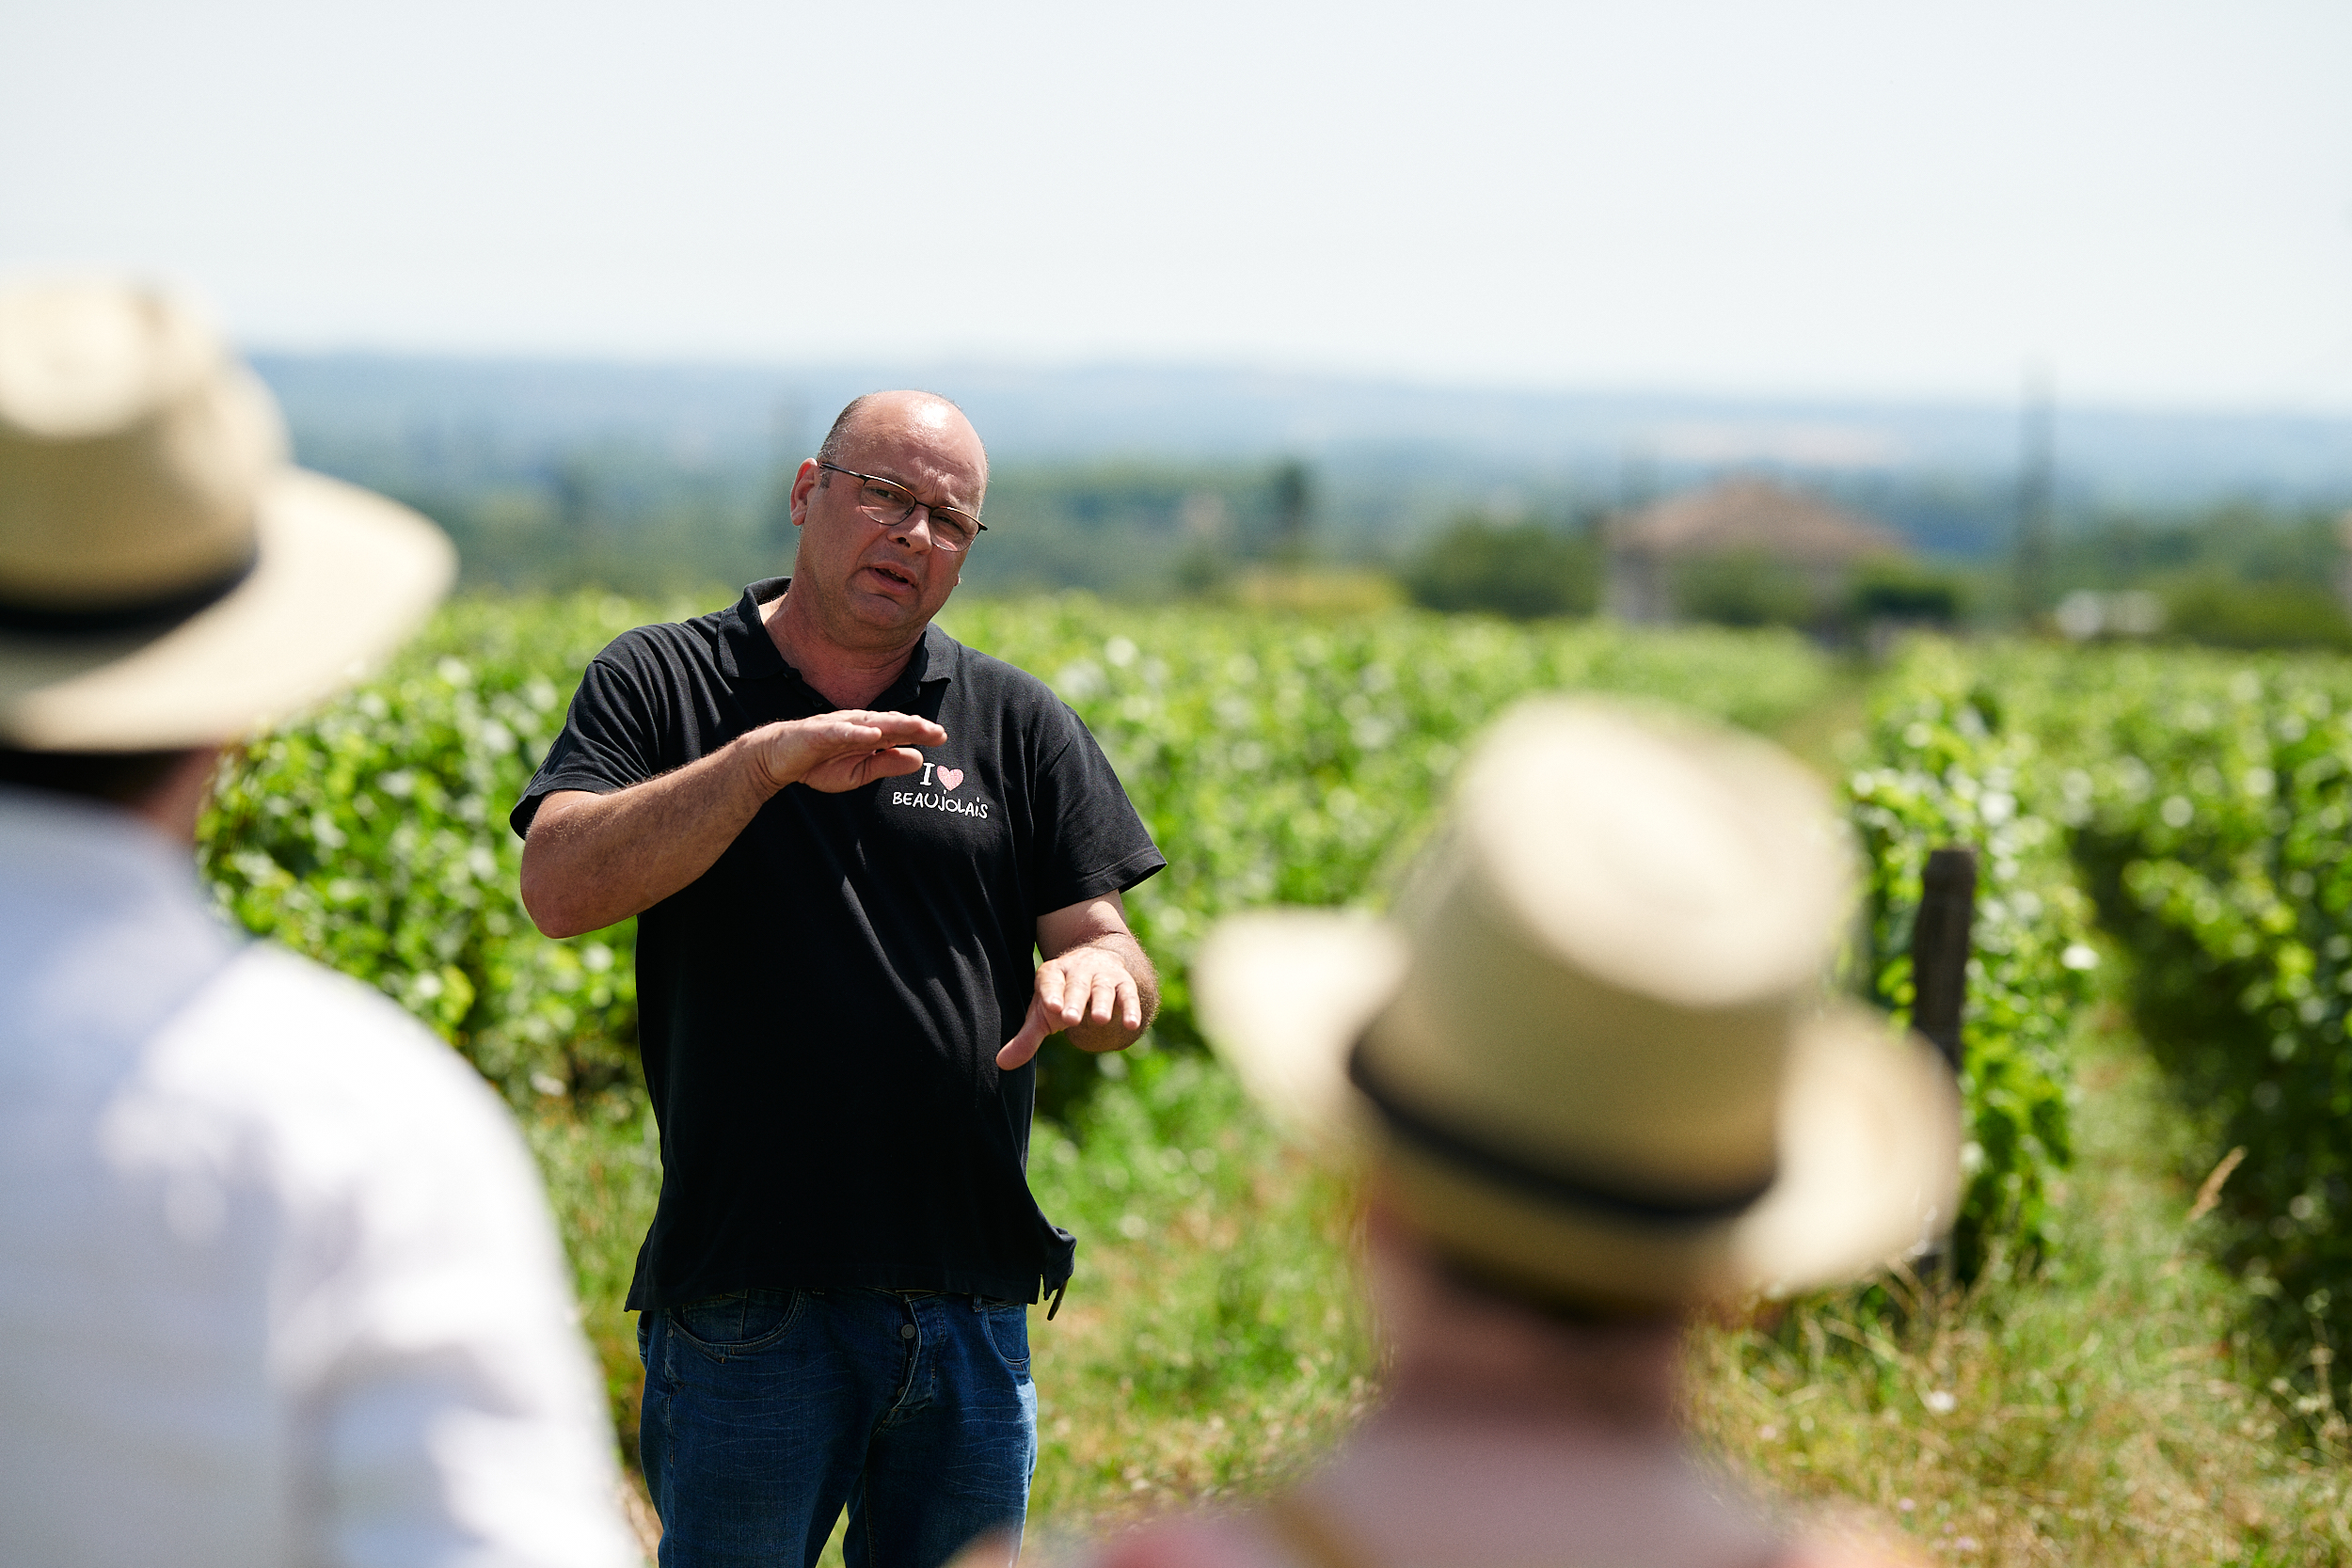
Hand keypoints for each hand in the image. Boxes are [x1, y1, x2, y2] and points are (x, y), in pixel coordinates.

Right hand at [746, 710, 945, 793]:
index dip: (920, 732)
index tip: (941, 736)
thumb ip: (887, 764)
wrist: (777, 760)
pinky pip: (839, 732)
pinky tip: (873, 735)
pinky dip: (856, 732)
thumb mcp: (859, 773)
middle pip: (890, 723)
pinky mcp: (818, 733)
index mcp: (867, 735)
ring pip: (870, 723)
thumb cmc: (819, 763)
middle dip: (913, 726)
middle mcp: (857, 725)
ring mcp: (838, 726)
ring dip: (894, 724)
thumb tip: (919, 759)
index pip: (898, 731)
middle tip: (937, 731)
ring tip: (916, 726)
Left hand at [998, 942, 1145, 1069]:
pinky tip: (1131, 1024)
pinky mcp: (1123, 982)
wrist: (1094, 962)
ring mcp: (1102, 975)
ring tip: (1099, 1019)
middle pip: (1075, 986)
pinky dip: (1130, 1008)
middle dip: (1073, 1001)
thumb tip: (1001, 1064)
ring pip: (1101, 988)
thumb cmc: (1061, 995)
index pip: (1050, 983)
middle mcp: (1077, 971)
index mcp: (1052, 974)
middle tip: (1069, 1018)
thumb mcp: (1042, 1013)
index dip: (1051, 994)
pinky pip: (1127, 994)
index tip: (1050, 1008)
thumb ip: (1026, 1038)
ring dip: (1101, 1003)